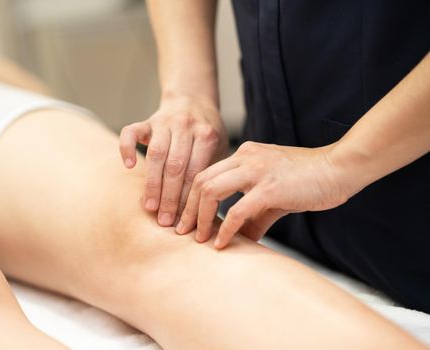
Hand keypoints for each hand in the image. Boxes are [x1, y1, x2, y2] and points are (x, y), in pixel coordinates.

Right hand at [119, 94, 227, 225]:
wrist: (193, 101)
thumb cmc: (207, 135)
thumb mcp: (218, 149)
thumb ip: (210, 173)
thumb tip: (201, 213)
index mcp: (206, 135)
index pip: (195, 171)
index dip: (188, 197)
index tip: (184, 219)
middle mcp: (185, 125)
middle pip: (175, 165)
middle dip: (169, 196)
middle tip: (164, 220)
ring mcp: (164, 121)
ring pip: (155, 154)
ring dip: (152, 183)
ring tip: (149, 206)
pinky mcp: (146, 121)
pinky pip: (131, 132)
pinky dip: (127, 148)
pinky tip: (130, 165)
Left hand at [176, 141, 349, 247]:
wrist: (340, 168)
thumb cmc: (308, 180)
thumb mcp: (274, 195)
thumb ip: (254, 215)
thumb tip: (240, 239)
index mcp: (244, 154)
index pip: (205, 173)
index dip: (190, 197)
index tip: (185, 218)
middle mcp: (245, 157)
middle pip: (199, 180)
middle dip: (186, 208)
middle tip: (181, 230)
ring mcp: (256, 170)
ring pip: (210, 190)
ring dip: (199, 217)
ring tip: (196, 238)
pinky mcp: (269, 188)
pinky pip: (237, 210)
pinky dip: (225, 229)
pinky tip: (220, 243)